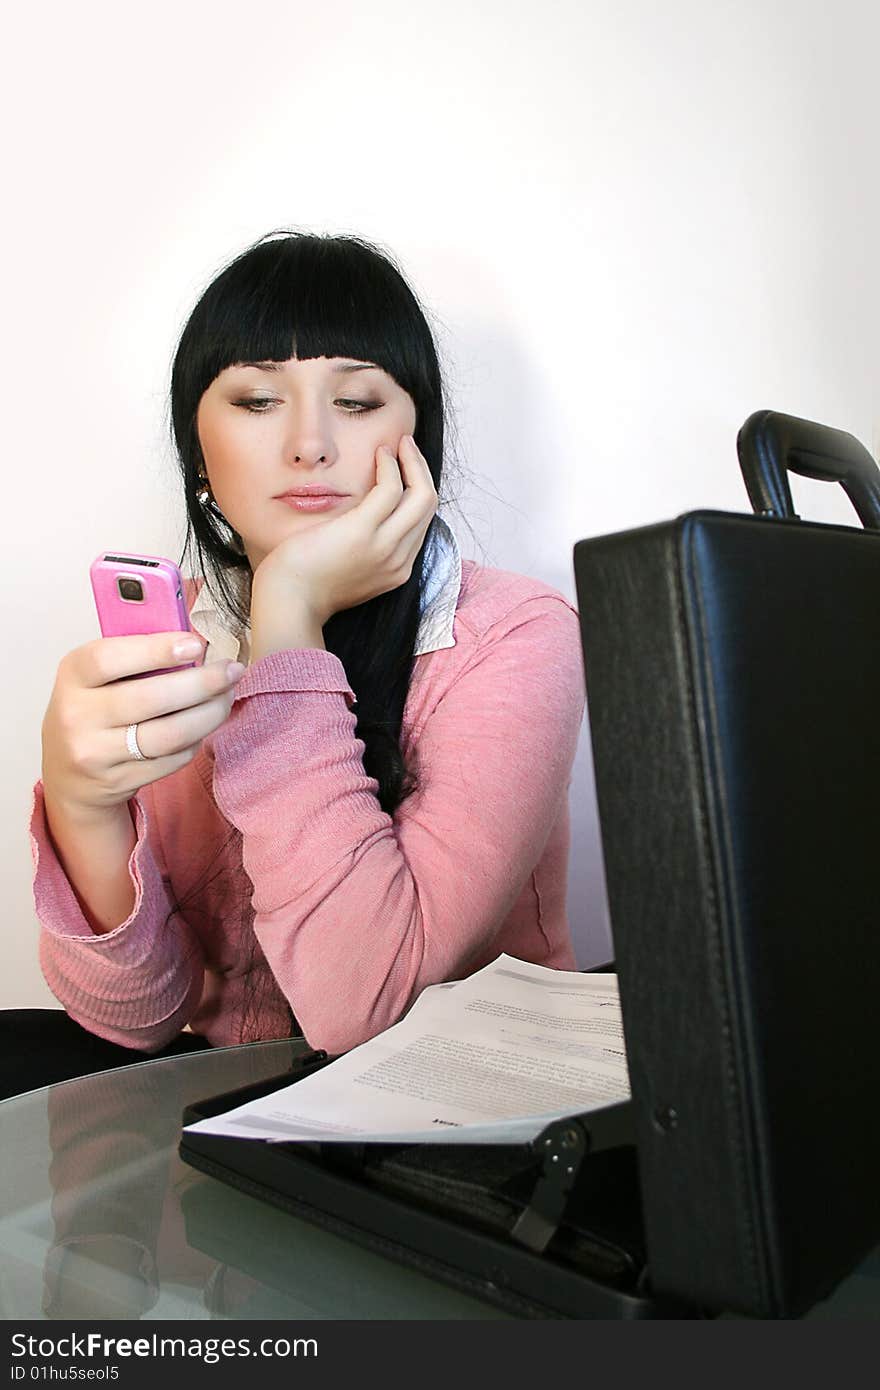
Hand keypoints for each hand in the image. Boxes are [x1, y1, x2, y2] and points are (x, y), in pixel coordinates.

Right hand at [40, 633, 246, 818]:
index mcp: (73, 675)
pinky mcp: (118, 781)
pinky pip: (172, 759)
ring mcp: (96, 753)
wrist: (70, 774)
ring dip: (209, 714)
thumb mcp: (98, 676)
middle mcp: (77, 715)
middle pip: (150, 699)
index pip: (109, 658)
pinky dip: (196, 740)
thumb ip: (136, 656)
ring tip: (226, 696)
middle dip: (202, 683)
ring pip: (169, 734)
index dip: (157, 649)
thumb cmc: (94, 710)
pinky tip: (204, 724)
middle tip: (231, 671)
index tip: (196, 644)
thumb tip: (195, 644)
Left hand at [251, 434, 437, 625]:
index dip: (418, 491)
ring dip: (412, 462)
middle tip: (406, 447)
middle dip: (422, 472)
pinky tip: (379, 454)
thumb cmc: (306, 584)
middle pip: (429, 507)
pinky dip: (390, 465)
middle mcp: (398, 561)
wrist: (288, 603)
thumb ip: (364, 548)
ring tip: (396, 445)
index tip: (405, 470)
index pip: (421, 523)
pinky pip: (391, 489)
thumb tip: (362, 518)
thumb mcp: (347, 568)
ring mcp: (384, 548)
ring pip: (422, 496)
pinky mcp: (363, 532)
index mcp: (396, 570)